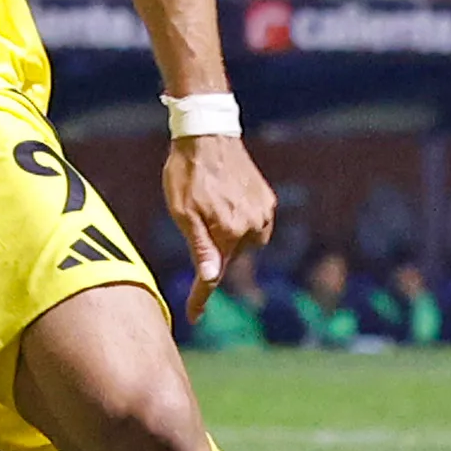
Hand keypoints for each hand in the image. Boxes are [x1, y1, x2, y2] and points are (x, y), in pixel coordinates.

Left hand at [165, 133, 273, 321]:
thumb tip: (211, 279)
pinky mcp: (267, 199)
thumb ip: (199, 248)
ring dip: (227, 235)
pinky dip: (240, 221)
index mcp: (229, 232)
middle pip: (229, 257)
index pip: (213, 275)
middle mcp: (253, 226)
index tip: (192, 316)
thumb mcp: (182, 212)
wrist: (207, 134)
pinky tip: (225, 201)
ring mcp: (263, 212)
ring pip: (243, 241)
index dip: (200, 297)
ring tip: (209, 205)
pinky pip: (254, 223)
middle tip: (194, 219)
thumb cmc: (186, 173)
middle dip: (213, 251)